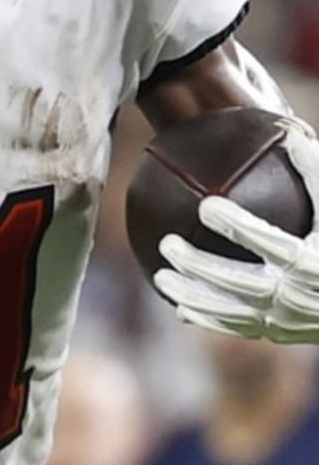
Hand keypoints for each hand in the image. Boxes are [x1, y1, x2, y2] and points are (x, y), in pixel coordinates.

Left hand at [154, 117, 318, 342]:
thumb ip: (315, 173)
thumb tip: (285, 131)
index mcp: (313, 263)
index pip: (271, 244)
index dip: (238, 226)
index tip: (206, 206)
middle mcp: (298, 296)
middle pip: (241, 283)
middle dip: (201, 266)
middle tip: (168, 244)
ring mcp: (286, 320)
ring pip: (232, 314)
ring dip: (193, 296)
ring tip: (161, 276)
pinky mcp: (280, 334)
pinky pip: (239, 329)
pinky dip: (209, 320)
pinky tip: (179, 307)